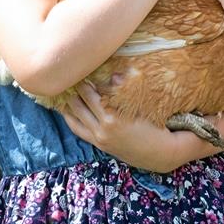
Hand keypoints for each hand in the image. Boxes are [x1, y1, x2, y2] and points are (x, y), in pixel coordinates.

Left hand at [60, 81, 192, 171]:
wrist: (158, 152)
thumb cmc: (154, 126)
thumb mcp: (142, 106)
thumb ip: (125, 90)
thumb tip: (113, 76)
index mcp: (112, 117)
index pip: (90, 94)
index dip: (84, 82)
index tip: (81, 71)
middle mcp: (102, 128)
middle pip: (79, 105)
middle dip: (74, 91)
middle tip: (71, 78)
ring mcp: (99, 138)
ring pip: (75, 118)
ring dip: (70, 104)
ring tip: (65, 91)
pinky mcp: (99, 144)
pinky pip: (78, 130)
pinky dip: (71, 120)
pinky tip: (67, 111)